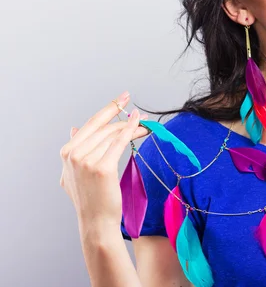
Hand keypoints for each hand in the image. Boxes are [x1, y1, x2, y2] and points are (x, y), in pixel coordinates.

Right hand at [59, 91, 149, 228]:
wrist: (96, 222)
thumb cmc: (91, 198)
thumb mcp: (74, 172)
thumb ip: (76, 149)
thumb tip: (74, 128)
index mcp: (67, 153)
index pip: (91, 125)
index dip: (108, 109)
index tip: (122, 98)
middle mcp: (73, 155)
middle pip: (104, 128)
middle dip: (122, 116)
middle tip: (137, 109)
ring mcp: (86, 161)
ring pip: (113, 135)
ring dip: (131, 126)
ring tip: (145, 124)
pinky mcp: (102, 168)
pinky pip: (120, 142)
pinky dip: (131, 130)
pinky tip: (140, 124)